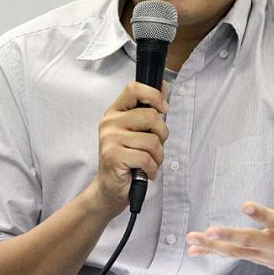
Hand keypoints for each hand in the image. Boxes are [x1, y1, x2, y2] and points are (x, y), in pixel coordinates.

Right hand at [91, 81, 168, 216]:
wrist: (109, 189)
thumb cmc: (126, 159)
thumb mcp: (137, 131)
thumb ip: (148, 110)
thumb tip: (164, 85)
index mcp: (115, 112)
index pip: (133, 88)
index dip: (154, 95)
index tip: (164, 109)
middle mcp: (109, 122)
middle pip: (150, 115)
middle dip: (162, 134)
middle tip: (156, 147)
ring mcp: (109, 139)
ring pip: (151, 140)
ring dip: (158, 156)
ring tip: (150, 162)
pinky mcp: (113, 156)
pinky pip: (146, 158)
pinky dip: (152, 168)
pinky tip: (146, 172)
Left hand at [185, 139, 273, 274]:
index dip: (261, 213)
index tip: (246, 205)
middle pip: (250, 240)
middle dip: (229, 235)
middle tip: (211, 231)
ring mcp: (265, 254)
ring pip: (236, 251)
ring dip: (212, 245)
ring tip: (192, 238)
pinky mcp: (258, 259)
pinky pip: (232, 255)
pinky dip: (213, 253)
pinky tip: (193, 250)